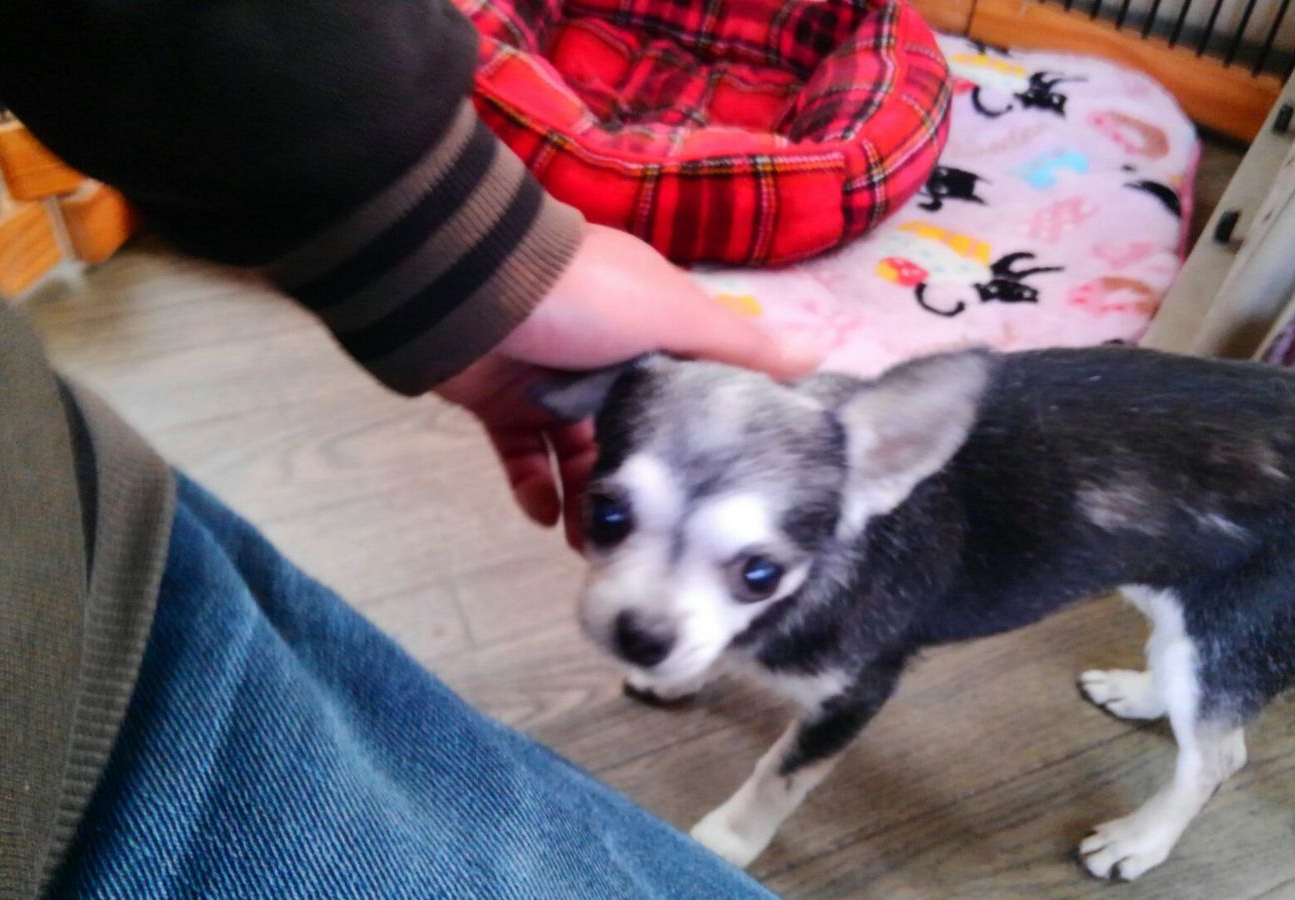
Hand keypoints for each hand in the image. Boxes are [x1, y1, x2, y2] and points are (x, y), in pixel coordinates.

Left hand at [437, 224, 828, 549]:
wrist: (467, 289)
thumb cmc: (584, 298)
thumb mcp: (674, 317)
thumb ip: (742, 348)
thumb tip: (828, 350)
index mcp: (653, 327)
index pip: (694, 389)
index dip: (710, 441)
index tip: (726, 495)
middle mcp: (605, 355)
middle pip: (638, 433)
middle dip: (650, 489)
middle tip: (662, 546)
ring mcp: (551, 382)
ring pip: (581, 455)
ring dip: (594, 502)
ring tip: (605, 550)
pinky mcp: (501, 405)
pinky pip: (524, 458)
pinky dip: (536, 489)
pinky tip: (549, 520)